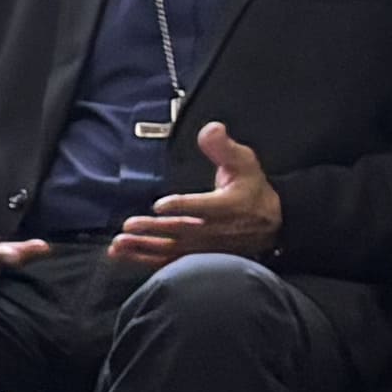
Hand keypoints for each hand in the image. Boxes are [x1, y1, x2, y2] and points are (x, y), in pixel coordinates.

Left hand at [110, 122, 283, 268]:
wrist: (270, 224)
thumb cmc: (252, 190)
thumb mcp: (245, 163)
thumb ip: (224, 147)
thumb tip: (211, 129)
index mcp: (229, 206)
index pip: (204, 207)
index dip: (183, 206)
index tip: (161, 205)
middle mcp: (216, 230)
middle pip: (182, 231)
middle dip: (155, 229)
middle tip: (130, 225)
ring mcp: (206, 248)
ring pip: (172, 250)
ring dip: (144, 247)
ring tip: (121, 243)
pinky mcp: (197, 257)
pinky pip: (169, 262)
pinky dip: (144, 260)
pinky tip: (123, 255)